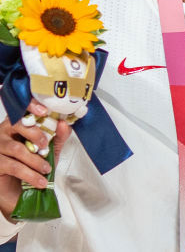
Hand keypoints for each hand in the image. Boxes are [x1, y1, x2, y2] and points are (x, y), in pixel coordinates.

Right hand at [0, 100, 69, 218]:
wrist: (21, 191)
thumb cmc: (34, 166)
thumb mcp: (50, 150)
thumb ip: (58, 136)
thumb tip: (64, 124)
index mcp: (18, 124)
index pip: (22, 109)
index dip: (31, 106)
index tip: (44, 111)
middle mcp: (4, 133)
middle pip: (16, 124)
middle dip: (35, 134)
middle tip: (46, 146)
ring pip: (17, 148)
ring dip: (36, 160)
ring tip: (46, 169)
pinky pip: (14, 166)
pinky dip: (31, 174)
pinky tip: (40, 180)